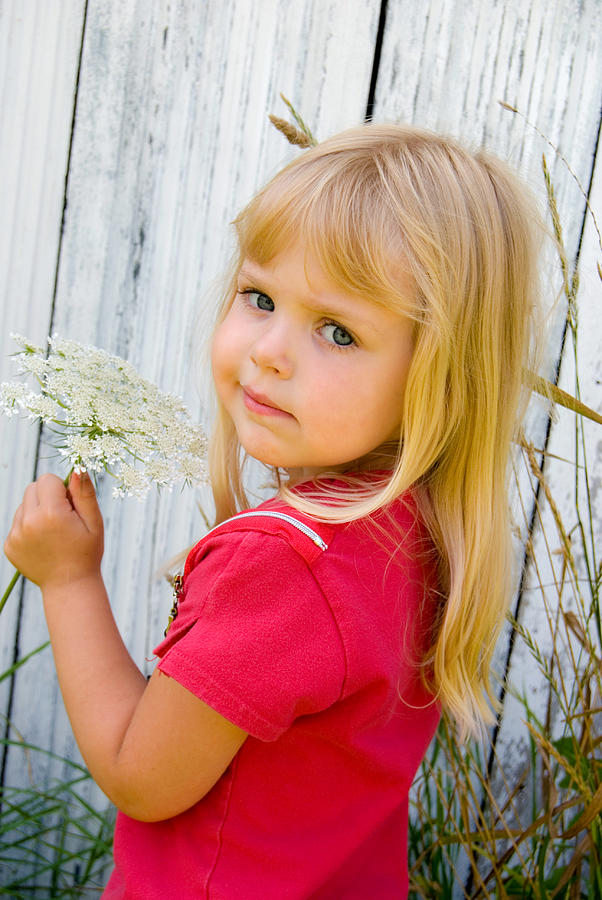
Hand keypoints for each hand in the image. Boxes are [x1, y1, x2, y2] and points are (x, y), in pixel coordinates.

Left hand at [4, 472, 103, 589]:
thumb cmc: (86, 552)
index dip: (61, 489)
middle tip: (62, 517)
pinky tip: (42, 542)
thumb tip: (77, 469)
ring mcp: (16, 534)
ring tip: (52, 531)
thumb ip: (84, 493)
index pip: (47, 479)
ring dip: (36, 511)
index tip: (70, 506)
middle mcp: (29, 522)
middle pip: (32, 488)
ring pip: (24, 505)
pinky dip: (28, 527)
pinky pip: (17, 523)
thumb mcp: (94, 521)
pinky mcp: (9, 545)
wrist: (69, 585)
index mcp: (51, 513)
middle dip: (47, 496)